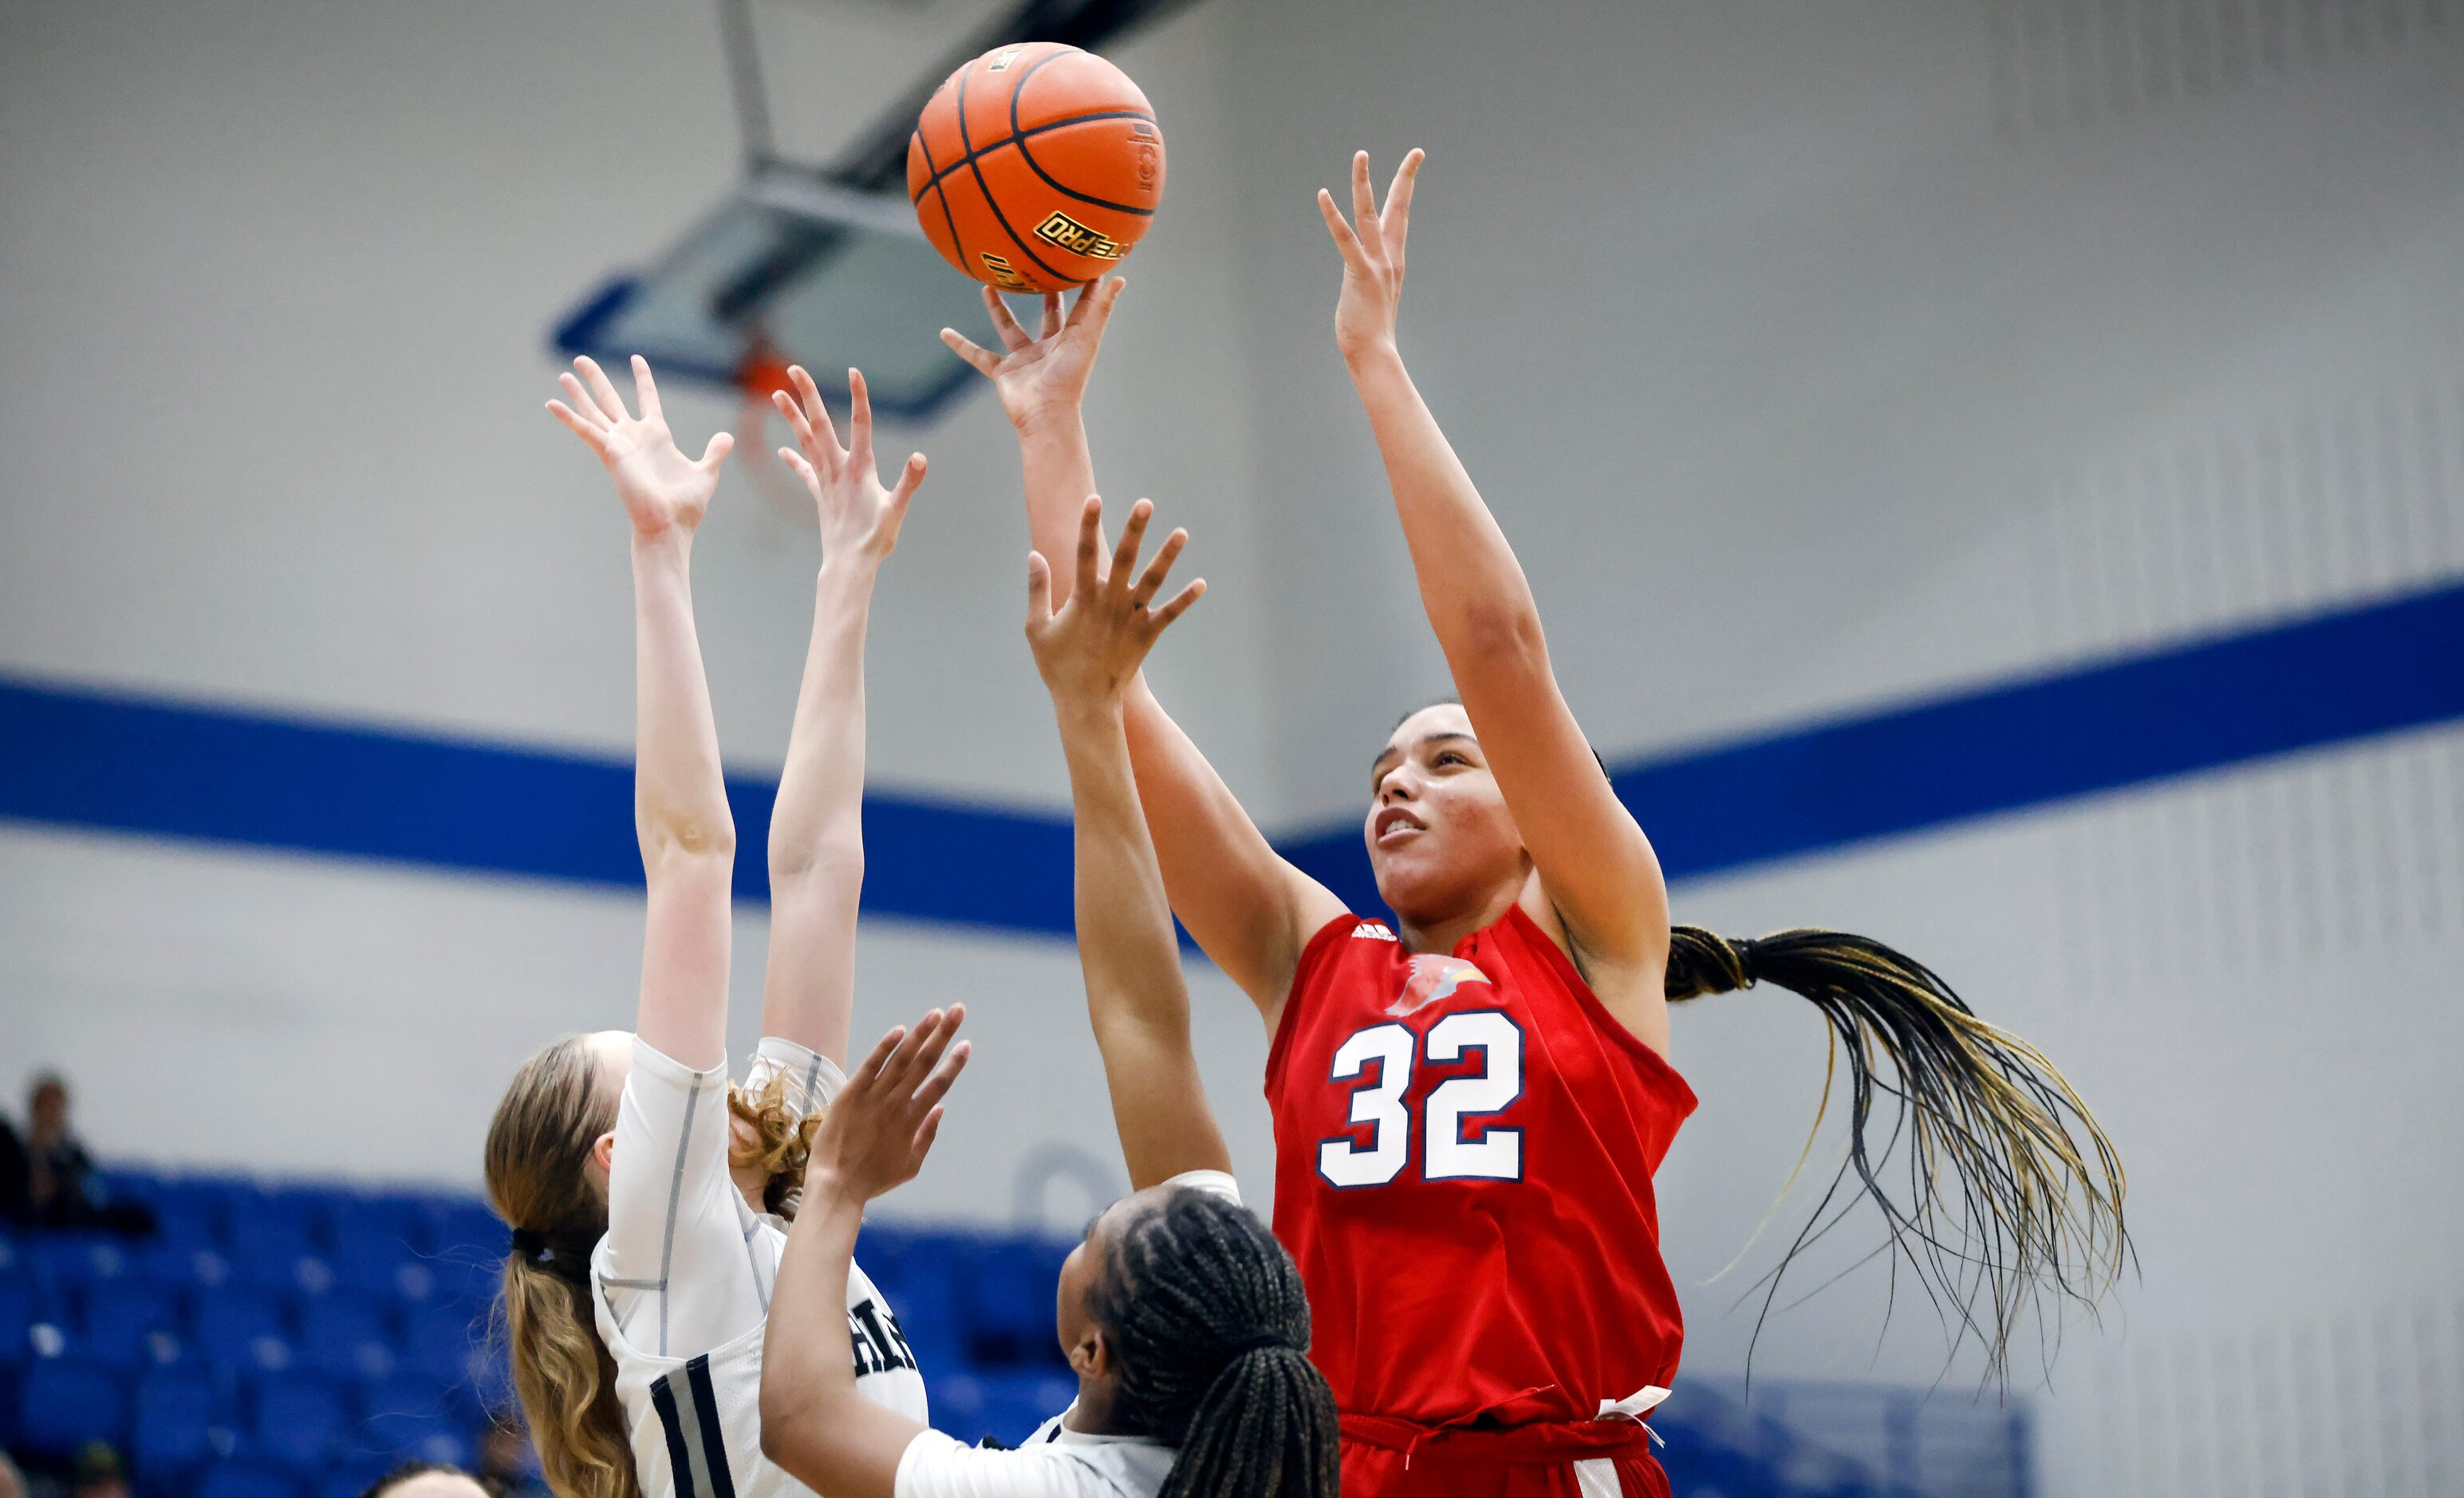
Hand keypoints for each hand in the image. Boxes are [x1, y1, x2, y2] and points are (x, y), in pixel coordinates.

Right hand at [548, 355, 733, 539]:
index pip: (648, 399)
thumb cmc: (685, 506)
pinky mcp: (610, 454)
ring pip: (594, 411)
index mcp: (657, 436)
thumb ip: (714, 452)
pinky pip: (585, 431)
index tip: (636, 358)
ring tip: (564, 374)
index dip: (643, 378)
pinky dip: (568, 418)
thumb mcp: (705, 472)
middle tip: (581, 360)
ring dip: (578, 393)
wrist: (670, 526)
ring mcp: (620, 444)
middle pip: (611, 400)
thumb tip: (726, 437)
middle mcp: (634, 437)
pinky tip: (551, 403)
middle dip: (596, 380)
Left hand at [770, 365, 927, 563]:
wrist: (848, 564)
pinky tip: (783, 449)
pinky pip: (805, 472)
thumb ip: (909, 482)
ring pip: (806, 440)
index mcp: (860, 468)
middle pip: (820, 424)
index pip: (861, 424)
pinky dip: (794, 458)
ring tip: (776, 394)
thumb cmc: (876, 539)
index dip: (859, 397)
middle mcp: (838, 468)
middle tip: (794, 368)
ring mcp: (826, 480)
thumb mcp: (898, 510)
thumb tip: (920, 458)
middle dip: (808, 394)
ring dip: (792, 416)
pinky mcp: (820, 494)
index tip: (854, 371)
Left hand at [805, 1006, 969, 1202]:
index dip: (954, 1064)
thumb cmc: (873, 1180)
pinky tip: (901, 1030)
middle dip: (943, 1035)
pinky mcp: (850, 1094)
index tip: (966, 1044)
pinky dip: (886, 1047)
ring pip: (901, 1059)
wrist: (836, 1185)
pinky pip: (871, 1065)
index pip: (939, 1085)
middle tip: (958, 1011)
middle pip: (924, 1063)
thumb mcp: (910, 1167)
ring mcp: (873, 1097)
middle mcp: (896, 1104)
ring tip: (936, 1013)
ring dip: (920, 1034)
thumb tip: (941, 1108)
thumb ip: (927, 1136)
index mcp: (912, 1121)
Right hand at [941, 278, 1124, 432]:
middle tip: (1031, 266)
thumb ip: (1099, 308)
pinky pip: (979, 356)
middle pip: (1045, 314)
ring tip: (986, 285)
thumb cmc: (1069, 376)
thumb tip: (1119, 278)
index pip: (1075, 306)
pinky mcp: (1003, 372)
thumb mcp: (1086, 336)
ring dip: (997, 308)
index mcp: (1069, 339)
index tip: (1075, 260)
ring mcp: (1024, 360)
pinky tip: (944, 332)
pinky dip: (962, 345)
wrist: (1046, 413)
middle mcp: (1048, 347)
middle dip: (1040, 292)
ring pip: (1008, 327)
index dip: (1078, 285)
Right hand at [1024, 496, 1204, 706]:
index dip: (1088, 525)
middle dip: (1135, 529)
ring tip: (1182, 532)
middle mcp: (1110, 603)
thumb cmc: (1058, 666)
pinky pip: (1170, 613)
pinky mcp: (1147, 635)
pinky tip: (1202, 583)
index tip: (1094, 499)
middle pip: (1125, 558)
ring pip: (1153, 580)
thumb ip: (1037, 590)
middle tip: (1146, 503)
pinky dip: (1185, 599)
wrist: (1085, 702)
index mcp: (1083, 598)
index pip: (1085, 553)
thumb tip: (1034, 555)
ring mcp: (1132, 618)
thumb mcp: (1037, 628)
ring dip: (1168, 555)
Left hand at [1316, 149, 1423, 363]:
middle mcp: (1390, 257)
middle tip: (1417, 151)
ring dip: (1364, 182)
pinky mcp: (1360, 273)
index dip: (1407, 188)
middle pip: (1399, 207)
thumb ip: (1370, 277)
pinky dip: (1333, 216)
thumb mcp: (1374, 295)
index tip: (1415, 162)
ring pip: (1370, 213)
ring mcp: (1377, 264)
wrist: (1374, 353)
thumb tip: (1362, 274)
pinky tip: (1323, 194)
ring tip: (1361, 154)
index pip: (1402, 216)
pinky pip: (1345, 239)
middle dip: (1407, 177)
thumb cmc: (1370, 331)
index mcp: (1394, 260)